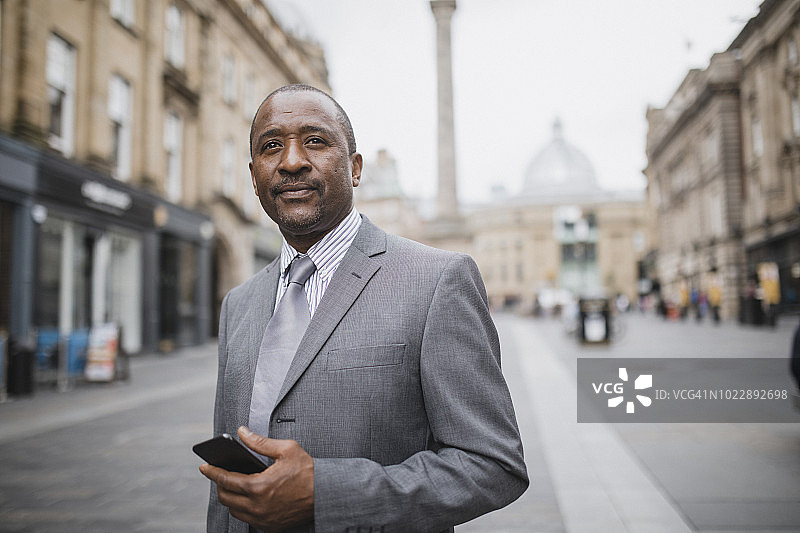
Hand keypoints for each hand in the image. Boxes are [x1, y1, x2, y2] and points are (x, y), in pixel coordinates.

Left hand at [199, 426, 313, 530]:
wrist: (325, 494)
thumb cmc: (308, 472)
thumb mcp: (286, 450)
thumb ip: (260, 442)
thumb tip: (242, 433)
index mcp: (259, 486)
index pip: (225, 480)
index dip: (212, 472)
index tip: (204, 467)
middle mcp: (258, 506)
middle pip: (225, 498)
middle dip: (220, 485)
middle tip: (220, 475)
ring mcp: (263, 519)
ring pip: (234, 511)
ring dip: (231, 498)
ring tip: (234, 486)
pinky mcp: (269, 526)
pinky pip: (247, 520)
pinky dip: (243, 509)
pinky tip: (248, 498)